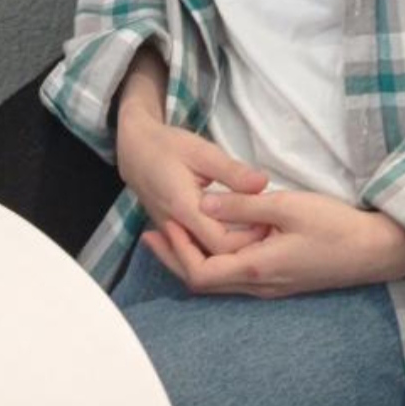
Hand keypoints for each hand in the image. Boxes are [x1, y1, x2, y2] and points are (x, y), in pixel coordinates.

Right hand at [116, 56, 268, 255]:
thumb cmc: (170, 147)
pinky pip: (197, 251)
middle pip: (215, 257)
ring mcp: (172, 234)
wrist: (135, 151)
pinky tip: (239, 234)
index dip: (248, 238)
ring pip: (205, 258)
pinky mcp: (173, 234)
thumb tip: (263, 184)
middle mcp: (176, 229)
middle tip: (269, 230)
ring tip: (258, 232)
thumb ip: (232, 171)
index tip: (269, 221)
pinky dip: (218, 248)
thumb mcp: (203, 152)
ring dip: (232, 251)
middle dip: (244, 249)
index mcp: (184, 208)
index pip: (221, 243)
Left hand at [141, 190, 404, 297]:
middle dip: (175, 257)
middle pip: (203, 282)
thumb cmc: (333, 225)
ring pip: (219, 281)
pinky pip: (236, 276)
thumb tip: (202, 205)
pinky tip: (217, 238)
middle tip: (151, 232)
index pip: (199, 273)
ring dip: (193, 258)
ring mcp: (271, 286)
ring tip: (175, 232)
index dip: (177, 251)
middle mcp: (258, 285)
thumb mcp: (286, 206)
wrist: (374, 251)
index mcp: (256, 268)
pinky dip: (216, 258)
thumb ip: (242, 206)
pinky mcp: (281, 280)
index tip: (163, 222)